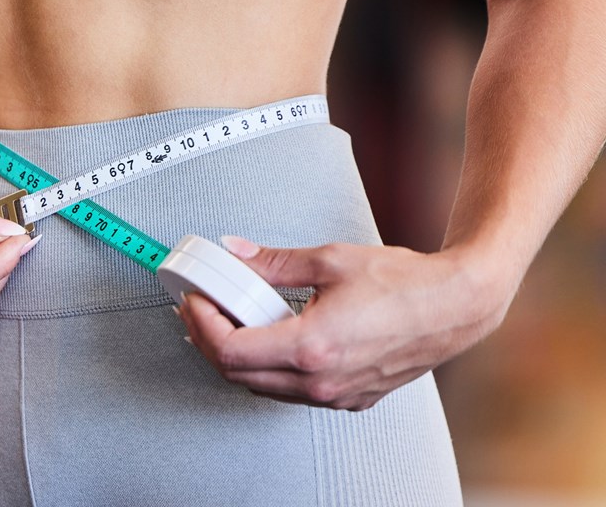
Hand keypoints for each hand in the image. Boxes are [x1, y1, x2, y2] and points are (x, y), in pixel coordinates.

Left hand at [177, 235, 510, 410]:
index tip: (194, 301)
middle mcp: (321, 380)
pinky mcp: (350, 399)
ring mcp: (336, 395)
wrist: (455, 306)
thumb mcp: (329, 260)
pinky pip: (291, 392)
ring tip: (227, 322)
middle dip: (210, 342)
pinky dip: (267, 370)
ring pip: (262, 388)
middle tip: (201, 310)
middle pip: (239, 375)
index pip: (231, 351)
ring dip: (236, 359)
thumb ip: (273, 261)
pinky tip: (266, 340)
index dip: (202, 325)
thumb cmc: (403, 283)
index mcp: (312, 346)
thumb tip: (234, 252)